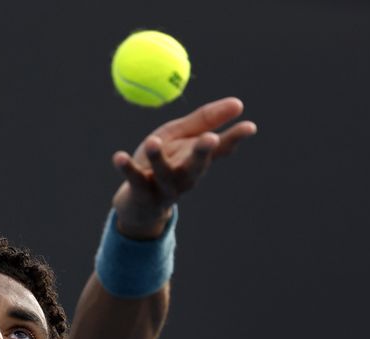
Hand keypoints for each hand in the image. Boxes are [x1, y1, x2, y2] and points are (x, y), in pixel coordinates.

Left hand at [111, 96, 256, 238]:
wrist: (138, 203)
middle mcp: (185, 175)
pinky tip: (118, 156)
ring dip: (159, 158)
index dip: (235, 138)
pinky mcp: (142, 192)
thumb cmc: (163, 162)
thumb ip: (204, 121)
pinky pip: (134, 180)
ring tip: (153, 141)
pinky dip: (126, 168)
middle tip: (210, 138)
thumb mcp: (181, 137)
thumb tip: (238, 104)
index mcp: (197, 160)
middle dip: (203, 152)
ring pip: (165, 174)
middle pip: (197, 165)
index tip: (250, 126)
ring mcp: (164, 187)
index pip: (221, 148)